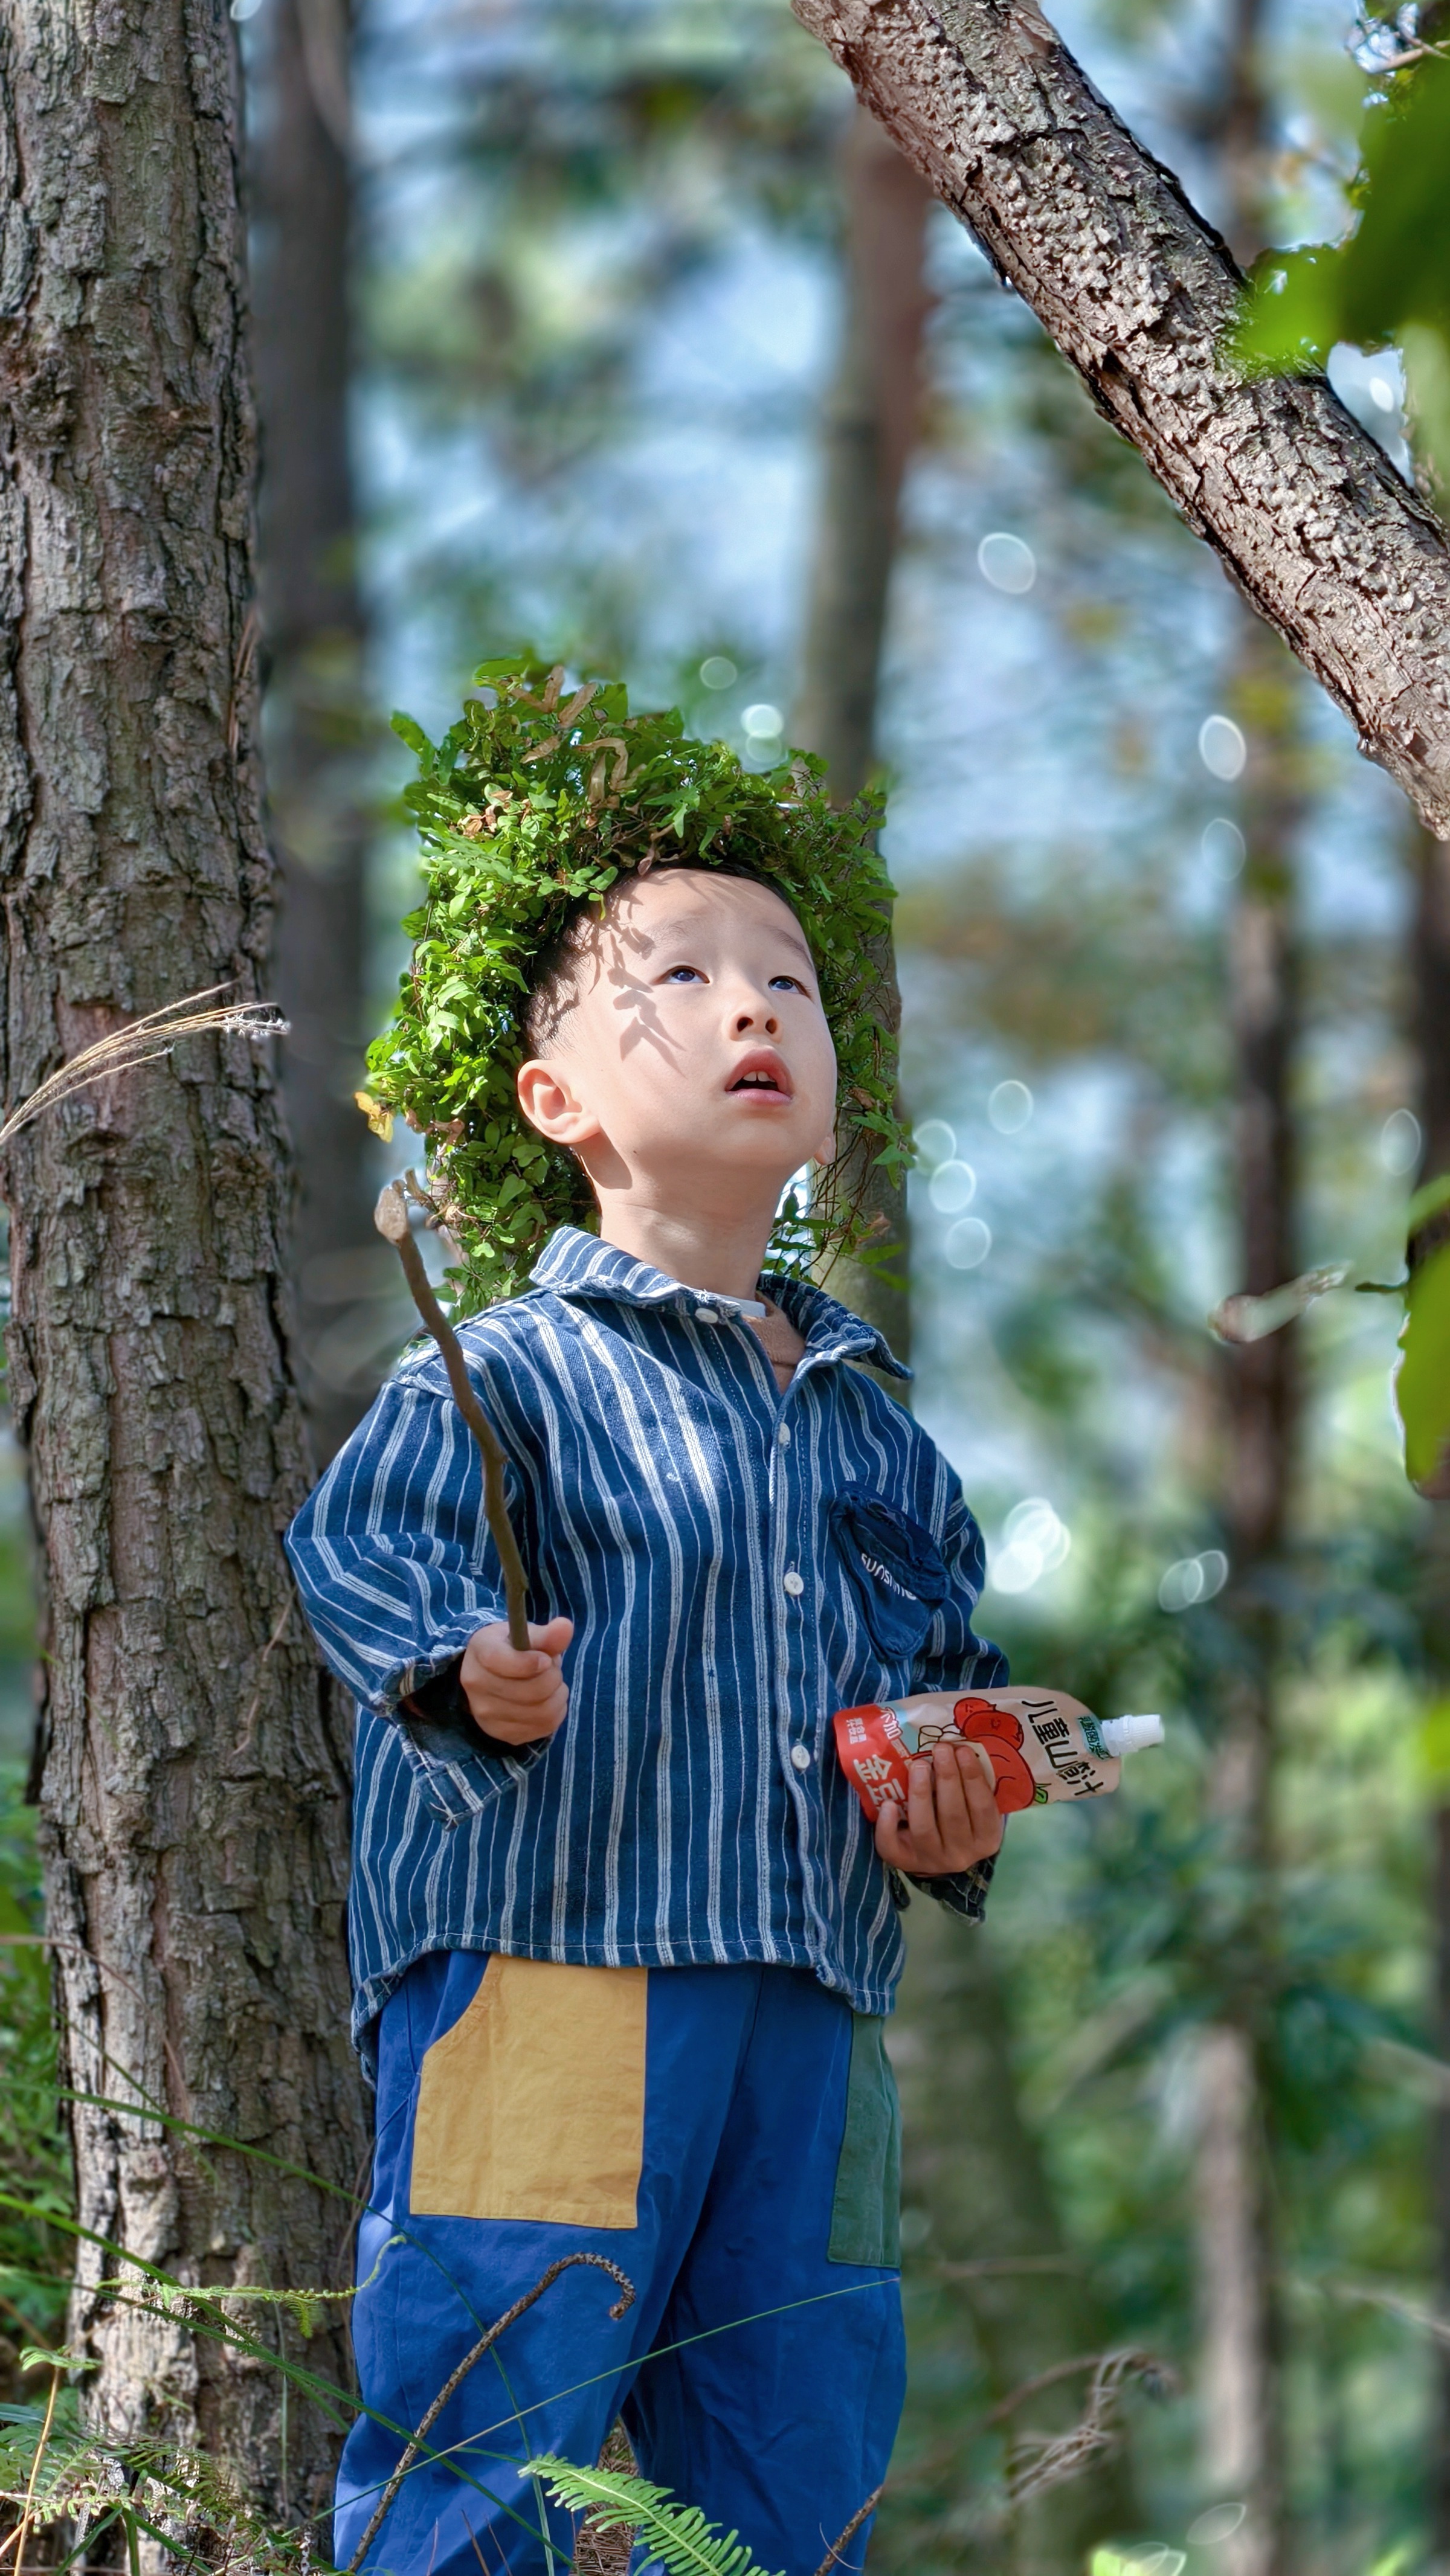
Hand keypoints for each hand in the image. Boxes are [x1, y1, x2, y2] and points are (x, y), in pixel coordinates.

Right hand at [460, 1616, 573, 1745]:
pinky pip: (544, 1727)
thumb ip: (546, 1634)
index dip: (532, 1663)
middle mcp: (477, 1686)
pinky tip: (547, 1700)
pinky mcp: (502, 1733)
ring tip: (552, 1684)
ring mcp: (487, 1714)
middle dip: (552, 1677)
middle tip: (551, 1668)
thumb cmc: (512, 1649)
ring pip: (542, 1711)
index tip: (546, 1659)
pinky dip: (555, 1712)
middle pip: (531, 1690)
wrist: (490, 1675)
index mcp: (480, 1653)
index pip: (503, 1662)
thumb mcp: (524, 1634)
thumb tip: (565, 1627)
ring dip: (557, 1695)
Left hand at [873, 1740, 1003, 1877]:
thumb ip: (971, 1786)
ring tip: (918, 1764)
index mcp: (985, 1838)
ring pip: (924, 1828)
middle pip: (953, 1815)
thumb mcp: (975, 1808)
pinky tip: (887, 1804)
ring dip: (921, 1793)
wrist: (939, 1855)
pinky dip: (887, 1826)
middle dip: (947, 1778)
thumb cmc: (961, 1819)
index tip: (963, 1750)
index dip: (973, 1778)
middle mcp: (961, 1854)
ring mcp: (932, 1860)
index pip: (982, 1808)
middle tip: (940, 1749)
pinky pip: (892, 1847)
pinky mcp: (905, 1861)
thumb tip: (958, 1746)